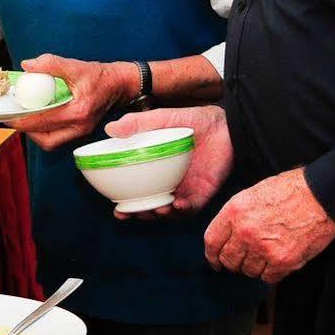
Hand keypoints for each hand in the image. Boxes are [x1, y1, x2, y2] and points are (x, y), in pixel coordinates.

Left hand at [8, 55, 138, 150]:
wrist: (120, 85)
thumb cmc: (101, 77)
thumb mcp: (76, 66)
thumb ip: (51, 64)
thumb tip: (28, 66)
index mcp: (78, 112)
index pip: (44, 121)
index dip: (23, 119)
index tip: (8, 115)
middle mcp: (80, 126)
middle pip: (46, 139)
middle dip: (26, 130)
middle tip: (13, 118)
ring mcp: (81, 132)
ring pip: (51, 142)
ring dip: (35, 133)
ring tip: (24, 118)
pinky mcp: (80, 131)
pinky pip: (58, 138)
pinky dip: (45, 131)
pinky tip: (38, 118)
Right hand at [103, 106, 233, 214]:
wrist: (224, 125)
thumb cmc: (192, 120)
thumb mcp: (161, 118)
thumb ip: (136, 123)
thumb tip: (110, 129)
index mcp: (153, 169)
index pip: (135, 191)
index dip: (124, 205)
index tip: (116, 210)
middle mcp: (166, 182)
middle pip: (149, 207)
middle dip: (139, 215)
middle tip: (134, 213)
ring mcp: (184, 189)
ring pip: (168, 212)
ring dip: (159, 215)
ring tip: (156, 209)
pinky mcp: (202, 194)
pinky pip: (190, 209)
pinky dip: (182, 211)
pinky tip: (176, 204)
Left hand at [204, 169, 334, 282]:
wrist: (321, 195)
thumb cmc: (291, 190)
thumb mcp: (253, 193)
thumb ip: (237, 215)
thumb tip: (228, 235)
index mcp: (235, 211)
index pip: (212, 241)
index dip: (212, 255)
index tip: (215, 261)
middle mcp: (245, 232)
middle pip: (229, 260)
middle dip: (234, 262)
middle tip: (243, 259)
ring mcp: (263, 249)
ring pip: (248, 271)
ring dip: (254, 267)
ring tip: (265, 255)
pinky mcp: (283, 261)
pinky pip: (268, 277)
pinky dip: (271, 273)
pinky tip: (277, 261)